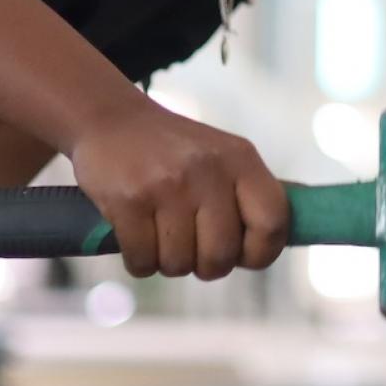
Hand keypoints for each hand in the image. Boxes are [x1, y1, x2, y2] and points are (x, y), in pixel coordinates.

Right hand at [66, 95, 290, 280]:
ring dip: (169, 262)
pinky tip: (136, 237)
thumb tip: (264, 250)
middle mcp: (208, 170)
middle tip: (192, 248)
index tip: (242, 256)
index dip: (261, 253)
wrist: (112, 119)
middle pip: (221, 256)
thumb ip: (246, 197)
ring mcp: (167, 186)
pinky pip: (142, 262)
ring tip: (162, 236)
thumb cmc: (174, 150)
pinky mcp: (129, 200)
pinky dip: (139, 262)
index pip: (272, 223)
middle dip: (205, 265)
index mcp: (240, 159)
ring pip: (179, 264)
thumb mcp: (222, 157)